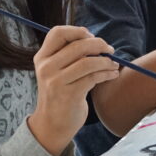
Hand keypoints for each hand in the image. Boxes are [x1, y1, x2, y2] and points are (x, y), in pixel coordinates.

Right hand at [28, 26, 118, 155]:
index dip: (77, 31)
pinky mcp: (69, 95)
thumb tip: (97, 41)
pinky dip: (107, 73)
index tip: (91, 37)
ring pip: (88, 61)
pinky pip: (94, 77)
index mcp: (42, 57)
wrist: (52, 124)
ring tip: (113, 64)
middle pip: (78, 45)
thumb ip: (68, 54)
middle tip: (109, 49)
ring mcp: (56, 82)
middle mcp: (46, 68)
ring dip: (106, 61)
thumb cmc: (60, 93)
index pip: (57, 32)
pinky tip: (113, 74)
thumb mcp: (56, 71)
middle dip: (99, 44)